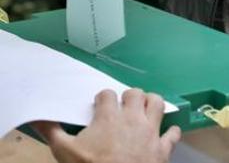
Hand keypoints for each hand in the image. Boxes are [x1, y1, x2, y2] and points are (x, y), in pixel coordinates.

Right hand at [33, 89, 180, 162]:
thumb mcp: (64, 152)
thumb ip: (52, 132)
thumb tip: (38, 118)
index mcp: (109, 117)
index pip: (107, 94)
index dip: (103, 99)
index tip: (100, 106)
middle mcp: (133, 119)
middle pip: (136, 94)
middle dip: (129, 97)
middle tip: (123, 107)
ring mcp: (151, 132)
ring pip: (158, 104)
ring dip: (152, 104)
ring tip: (144, 110)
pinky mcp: (163, 148)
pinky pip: (173, 134)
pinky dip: (171, 133)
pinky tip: (165, 134)